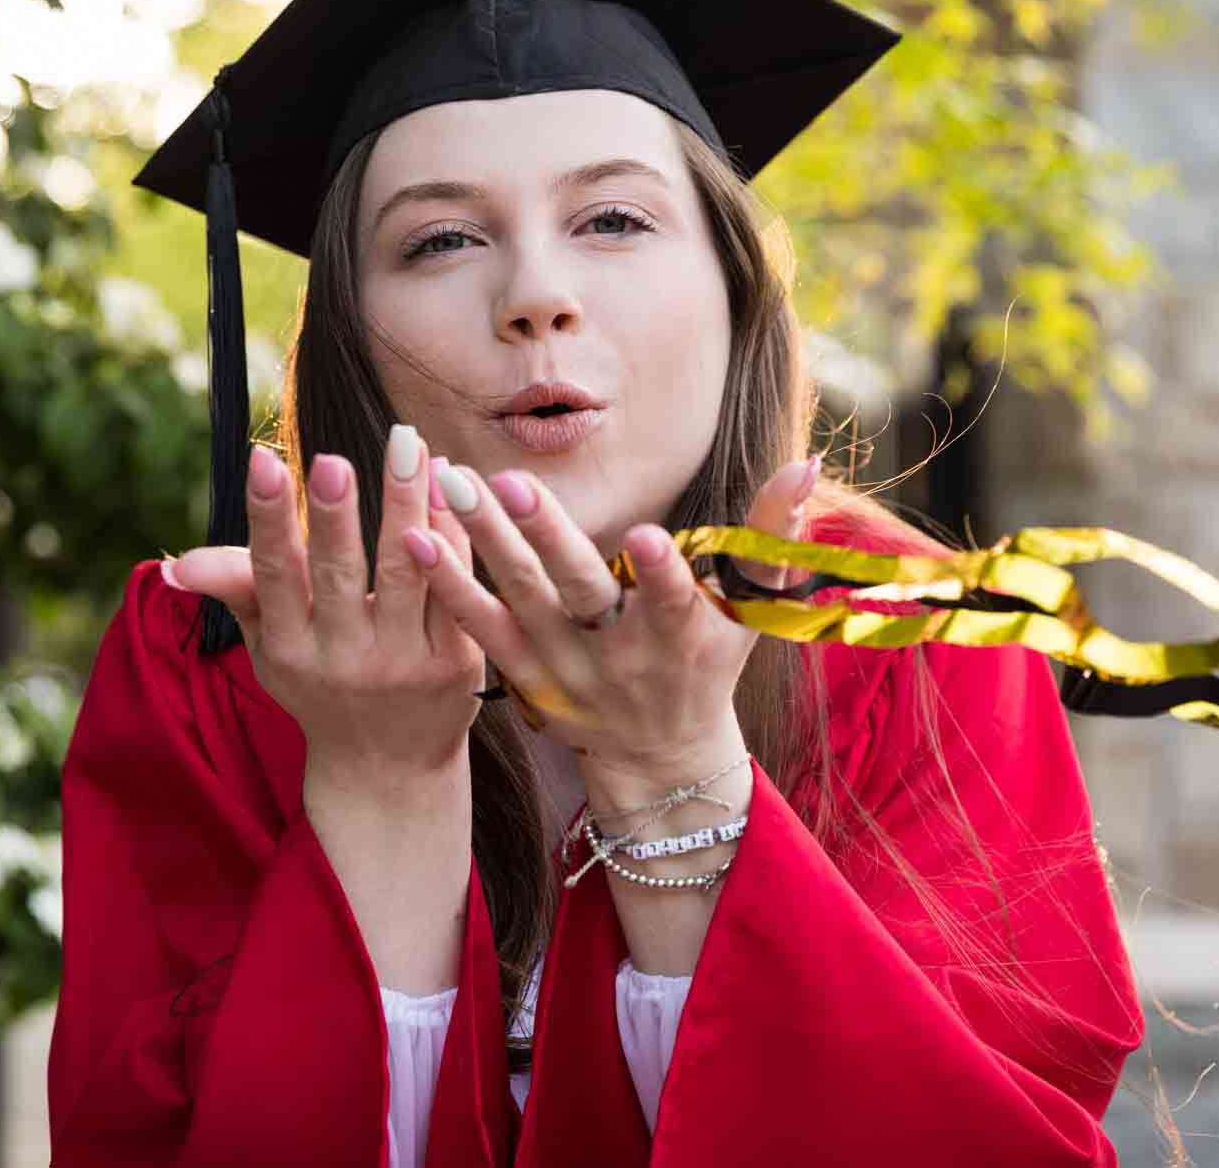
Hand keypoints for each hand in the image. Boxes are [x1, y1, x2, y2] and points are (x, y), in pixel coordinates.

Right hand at [166, 428, 483, 775]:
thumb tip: (173, 566)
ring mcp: (403, 662)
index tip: (262, 460)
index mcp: (290, 648)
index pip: (274, 575)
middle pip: (339, 575)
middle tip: (333, 459)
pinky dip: (455, 537)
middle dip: (335, 516)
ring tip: (409, 446)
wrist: (387, 768)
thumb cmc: (318, 685)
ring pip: (407, 573)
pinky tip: (453, 486)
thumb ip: (236, 591)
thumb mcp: (269, 647)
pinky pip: (455, 590)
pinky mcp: (456, 664)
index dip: (268, 519)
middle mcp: (344, 658)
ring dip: (409, 505)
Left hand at [404, 455, 818, 784]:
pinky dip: (448, 586)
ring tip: (451, 485)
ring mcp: (562, 667)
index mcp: (680, 638)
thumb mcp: (752, 611)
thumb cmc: (709, 663)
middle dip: (545, 537)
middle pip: (578, 592)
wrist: (658, 757)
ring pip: (519, 603)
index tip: (644, 536)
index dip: (663, 574)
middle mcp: (618, 656)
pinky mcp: (521, 676)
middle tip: (510, 482)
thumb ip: (774, 536)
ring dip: (482, 542)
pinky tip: (414, 538)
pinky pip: (479, 629)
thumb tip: (804, 462)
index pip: (674, 603)